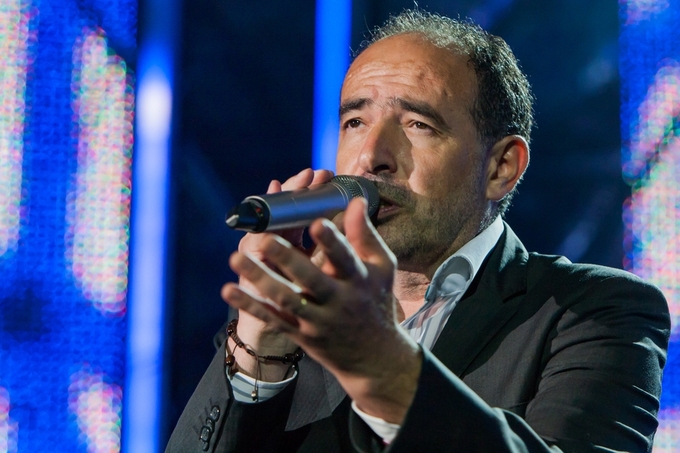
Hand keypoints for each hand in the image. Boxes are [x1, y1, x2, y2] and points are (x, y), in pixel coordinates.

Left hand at [222, 198, 421, 423]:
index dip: (332, 241)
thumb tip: (354, 200)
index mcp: (360, 280)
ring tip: (236, 257)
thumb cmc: (376, 301)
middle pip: (310, 279)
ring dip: (260, 279)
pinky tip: (228, 290)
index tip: (317, 222)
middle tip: (265, 239)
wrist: (373, 357)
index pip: (345, 258)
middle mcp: (338, 301)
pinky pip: (272, 319)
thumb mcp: (382, 267)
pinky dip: (251, 305)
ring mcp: (318, 320)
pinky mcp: (301, 334)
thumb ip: (364, 235)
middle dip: (287, 259)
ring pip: (286, 299)